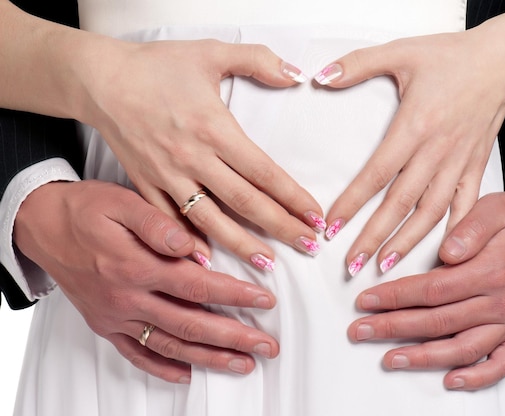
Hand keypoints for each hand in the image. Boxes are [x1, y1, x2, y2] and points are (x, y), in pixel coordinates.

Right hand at [14, 180, 278, 382]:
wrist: (41, 226)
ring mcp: (115, 316)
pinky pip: (137, 354)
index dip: (235, 294)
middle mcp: (126, 298)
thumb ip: (158, 224)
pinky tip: (187, 374)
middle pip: (190, 323)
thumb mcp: (121, 202)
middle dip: (234, 336)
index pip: (197, 285)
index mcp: (135, 265)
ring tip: (242, 363)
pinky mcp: (106, 325)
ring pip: (170, 344)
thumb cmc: (85, 210)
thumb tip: (192, 246)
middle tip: (267, 344)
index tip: (265, 299)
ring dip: (209, 357)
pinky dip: (163, 367)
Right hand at [77, 37, 323, 265]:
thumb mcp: (211, 52)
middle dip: (281, 226)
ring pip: (210, 219)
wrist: (101, 79)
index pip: (263, 171)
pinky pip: (169, 221)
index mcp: (214, 128)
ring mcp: (168, 176)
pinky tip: (207, 261)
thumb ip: (258, 60)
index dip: (293, 197)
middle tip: (309, 245)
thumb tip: (296, 74)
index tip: (315, 215)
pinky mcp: (145, 185)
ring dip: (241, 244)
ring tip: (268, 264)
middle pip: (245, 201)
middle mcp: (193, 158)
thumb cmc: (156, 65)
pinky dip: (187, 242)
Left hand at [319, 30, 504, 271]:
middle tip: (352, 265)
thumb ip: (357, 64)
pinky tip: (441, 255)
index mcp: (414, 126)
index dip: (352, 203)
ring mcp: (459, 163)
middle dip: (374, 237)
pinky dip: (454, 232)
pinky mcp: (476, 167)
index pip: (376, 173)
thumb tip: (321, 77)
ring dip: (408, 242)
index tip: (331, 227)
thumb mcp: (400, 51)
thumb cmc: (451, 56)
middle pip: (400, 203)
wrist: (502, 61)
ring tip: (386, 266)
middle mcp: (437, 151)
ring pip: (431, 212)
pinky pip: (465, 206)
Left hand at [347, 192, 504, 389]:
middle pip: (439, 322)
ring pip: (463, 348)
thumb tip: (447, 251)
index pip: (433, 289)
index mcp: (492, 270)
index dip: (396, 296)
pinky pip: (501, 364)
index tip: (367, 300)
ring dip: (423, 357)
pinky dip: (477, 377)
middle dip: (394, 328)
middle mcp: (501, 301)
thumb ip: (470, 228)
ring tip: (389, 359)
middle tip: (361, 330)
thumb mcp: (495, 208)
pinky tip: (449, 380)